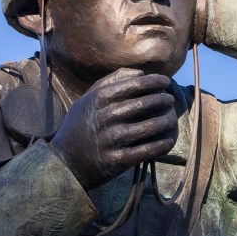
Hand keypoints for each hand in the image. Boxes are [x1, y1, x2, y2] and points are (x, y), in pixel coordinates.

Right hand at [50, 68, 177, 188]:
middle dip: (164, 99)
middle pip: (148, 103)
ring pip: (152, 125)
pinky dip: (162, 143)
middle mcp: (107, 116)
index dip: (156, 82)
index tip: (166, 83)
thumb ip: (110, 82)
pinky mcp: (118, 160)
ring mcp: (113, 138)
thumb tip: (139, 72)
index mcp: (100, 98)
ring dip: (167, 120)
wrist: (64, 162)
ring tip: (172, 117)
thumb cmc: (78, 126)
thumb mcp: (86, 100)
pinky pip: (148, 149)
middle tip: (170, 100)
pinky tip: (168, 139)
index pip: (137, 84)